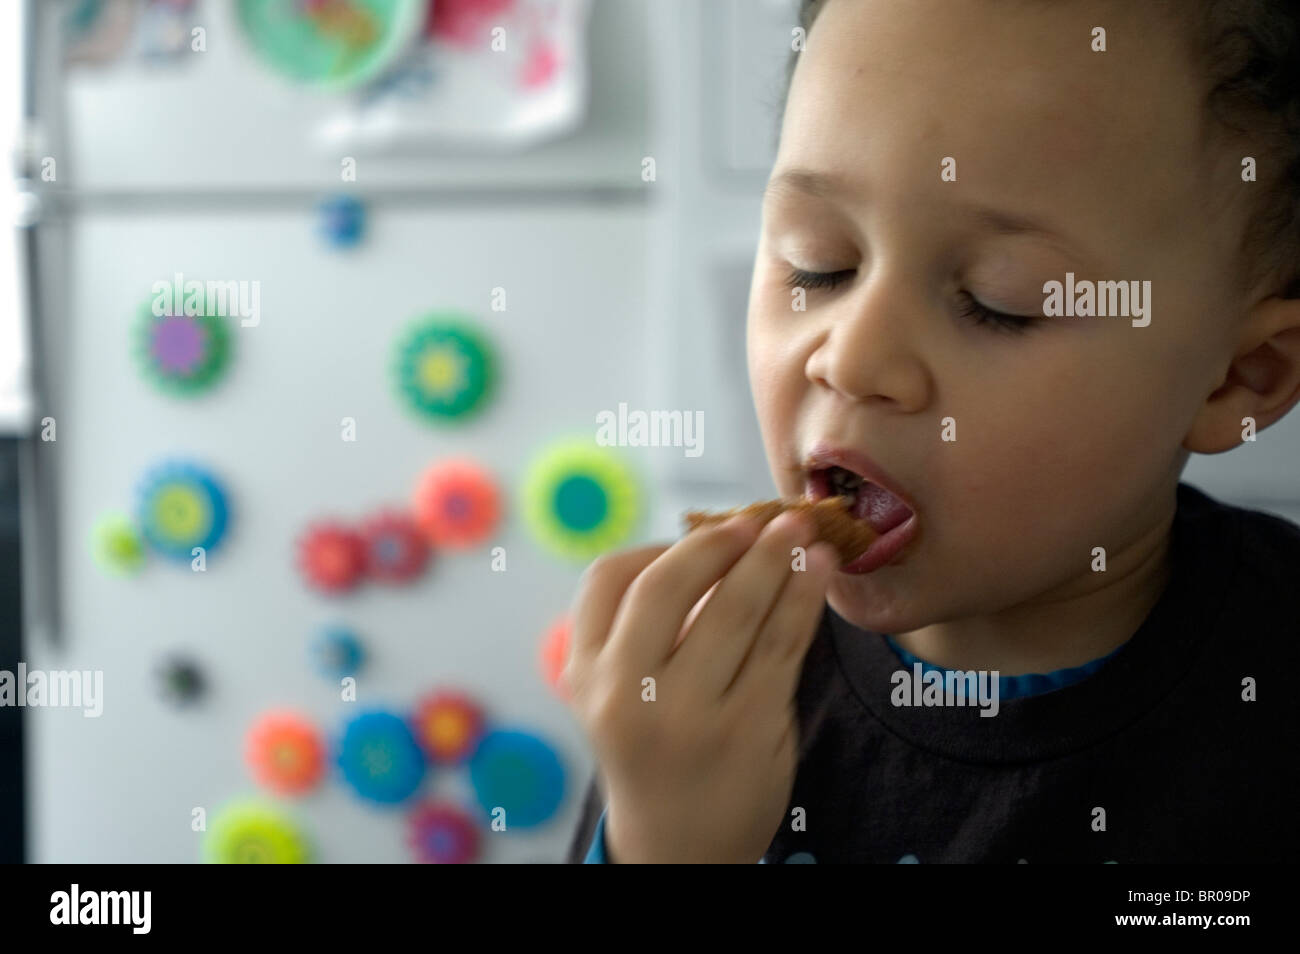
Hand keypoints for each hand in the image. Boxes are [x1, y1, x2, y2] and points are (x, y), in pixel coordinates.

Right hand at [563, 510, 837, 862]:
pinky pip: (783, 644)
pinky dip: (806, 597)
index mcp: (586, 675)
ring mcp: (688, 714)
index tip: (699, 536)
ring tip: (802, 530)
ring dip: (776, 557)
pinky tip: (820, 572)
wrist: (679, 848)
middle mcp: (626, 694)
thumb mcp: (621, 694)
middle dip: (719, 541)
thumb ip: (646, 629)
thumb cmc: (656, 751)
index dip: (656, 546)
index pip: (606, 579)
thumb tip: (717, 540)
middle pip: (668, 585)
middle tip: (758, 520)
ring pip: (736, 609)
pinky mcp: (748, 729)